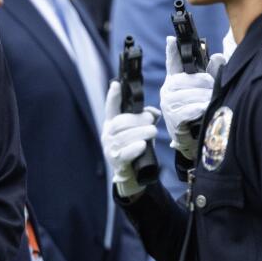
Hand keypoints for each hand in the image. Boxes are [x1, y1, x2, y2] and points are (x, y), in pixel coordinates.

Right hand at [101, 81, 159, 197]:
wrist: (135, 175)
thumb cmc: (137, 148)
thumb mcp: (143, 131)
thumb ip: (147, 119)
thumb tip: (153, 112)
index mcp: (112, 123)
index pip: (111, 107)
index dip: (113, 96)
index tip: (116, 84)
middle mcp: (108, 135)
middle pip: (119, 122)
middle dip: (136, 120)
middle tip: (150, 121)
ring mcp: (110, 149)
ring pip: (122, 137)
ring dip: (140, 133)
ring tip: (152, 132)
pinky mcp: (115, 162)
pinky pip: (123, 153)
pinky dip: (134, 148)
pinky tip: (142, 145)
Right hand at [160, 36, 224, 159]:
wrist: (194, 141)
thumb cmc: (199, 113)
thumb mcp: (205, 91)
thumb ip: (212, 73)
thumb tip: (217, 56)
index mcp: (176, 80)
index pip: (173, 62)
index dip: (172, 50)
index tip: (172, 38)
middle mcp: (168, 90)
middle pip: (189, 79)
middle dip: (206, 84)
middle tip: (213, 91)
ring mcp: (168, 104)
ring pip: (191, 94)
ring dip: (205, 99)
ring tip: (211, 104)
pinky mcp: (172, 118)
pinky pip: (189, 109)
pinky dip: (199, 110)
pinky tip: (204, 111)